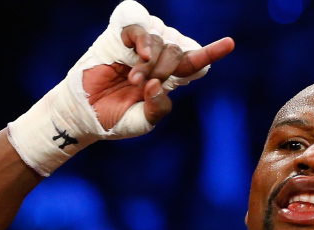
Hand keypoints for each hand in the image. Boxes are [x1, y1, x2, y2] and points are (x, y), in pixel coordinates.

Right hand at [83, 26, 233, 129]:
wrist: (84, 114)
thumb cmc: (116, 118)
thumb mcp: (143, 121)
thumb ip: (158, 107)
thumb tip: (158, 84)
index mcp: (169, 77)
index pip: (196, 60)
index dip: (212, 51)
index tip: (229, 43)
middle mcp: (158, 57)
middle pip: (179, 50)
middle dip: (165, 69)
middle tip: (142, 85)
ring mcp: (140, 45)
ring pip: (162, 38)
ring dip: (152, 60)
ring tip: (133, 79)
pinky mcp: (120, 35)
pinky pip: (139, 25)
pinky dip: (143, 38)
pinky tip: (142, 54)